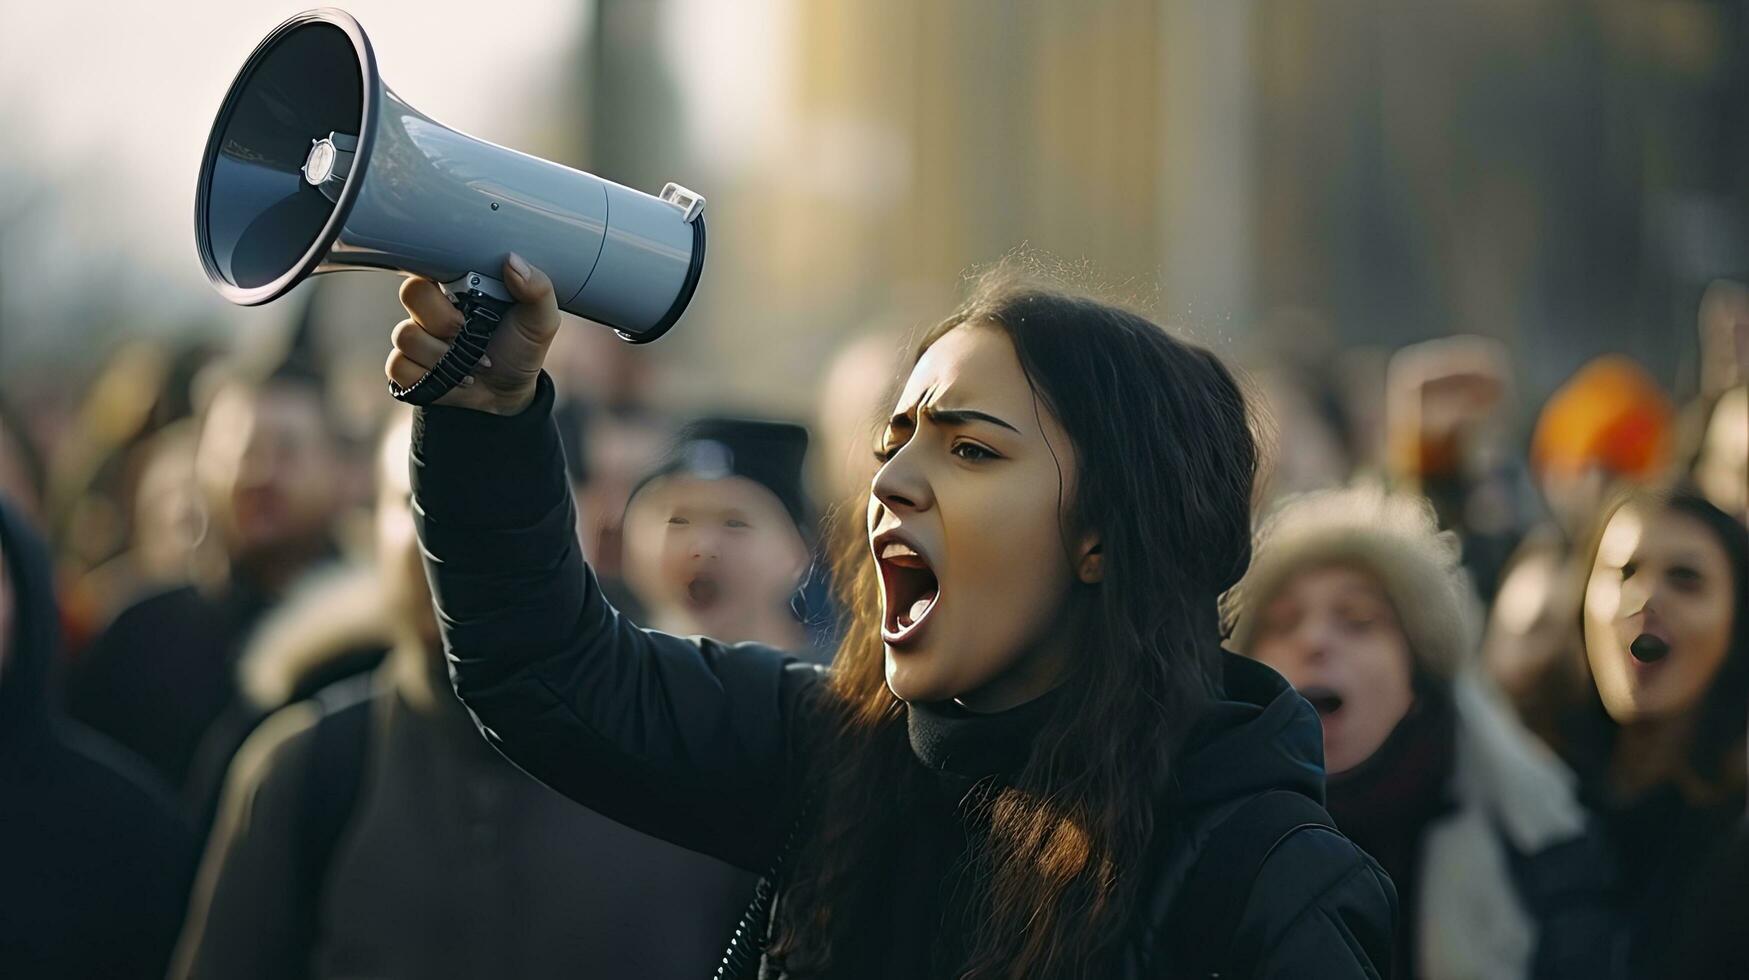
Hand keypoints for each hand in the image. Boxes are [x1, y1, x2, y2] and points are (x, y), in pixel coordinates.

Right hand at [385, 253, 559, 414]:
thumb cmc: (521, 349)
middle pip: (412, 294)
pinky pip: (398, 365)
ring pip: (406, 334)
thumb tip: (512, 260)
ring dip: (444, 356)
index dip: (443, 282)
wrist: (511, 393)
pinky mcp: (407, 366)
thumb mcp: (540, 320)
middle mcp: (432, 307)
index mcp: (458, 287)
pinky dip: (429, 377)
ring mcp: (416, 335)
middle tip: (471, 334)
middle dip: (446, 321)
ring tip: (474, 363)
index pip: (430, 264)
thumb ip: (537, 288)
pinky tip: (455, 379)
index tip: (464, 297)